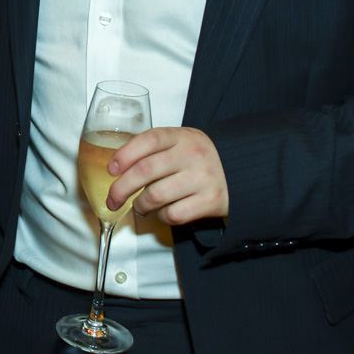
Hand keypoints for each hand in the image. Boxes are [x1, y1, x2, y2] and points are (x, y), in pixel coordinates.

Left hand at [106, 127, 228, 224]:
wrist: (242, 170)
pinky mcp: (211, 201)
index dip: (125, 155)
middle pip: (145, 171)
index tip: (111, 170)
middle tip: (113, 199)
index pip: (148, 140)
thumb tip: (117, 169)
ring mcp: (203, 178)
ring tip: (139, 206)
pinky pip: (174, 214)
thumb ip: (154, 149)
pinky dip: (161, 216)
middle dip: (121, 189)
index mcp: (182, 136)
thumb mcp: (181, 142)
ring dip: (139, 205)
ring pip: (155, 196)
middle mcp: (192, 155)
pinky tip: (162, 212)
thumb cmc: (199, 158)